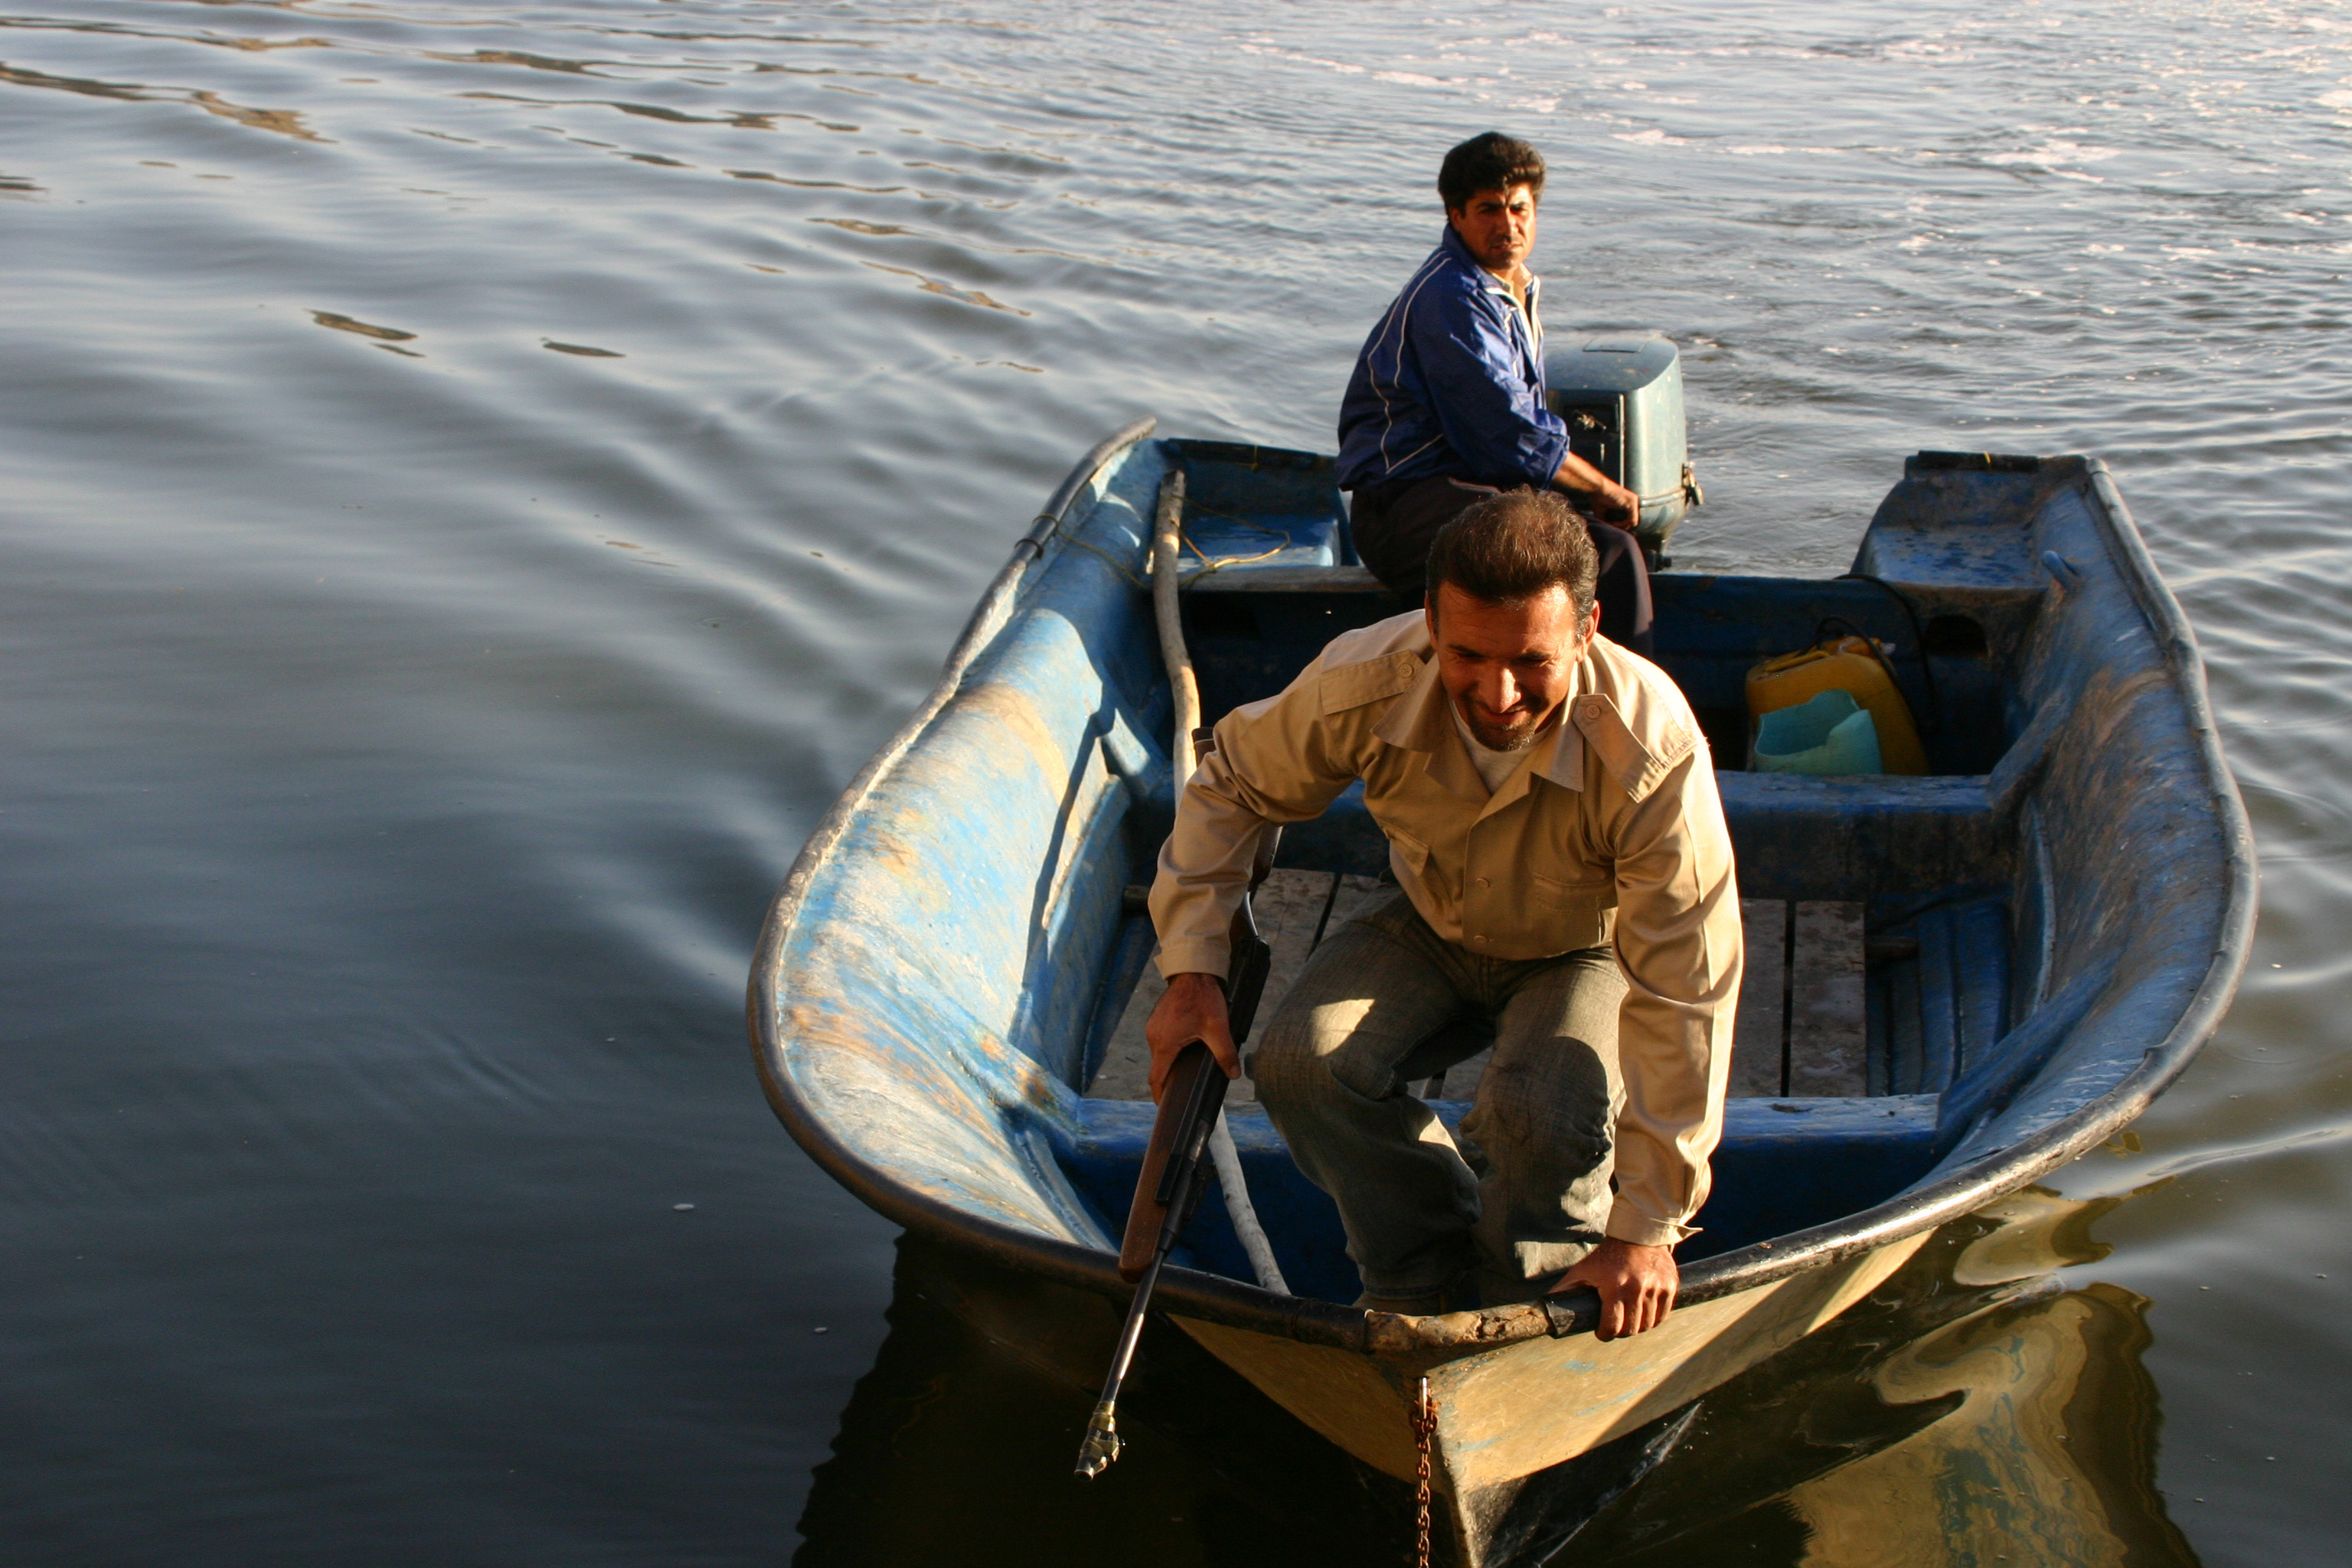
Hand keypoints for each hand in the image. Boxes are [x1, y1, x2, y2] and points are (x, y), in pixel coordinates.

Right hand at [1144, 972, 1237, 1102]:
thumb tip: (1233, 1074)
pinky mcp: (1157, 1018)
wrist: (1192, 971)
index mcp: (1164, 1044)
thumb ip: (1225, 1053)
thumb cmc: (1202, 998)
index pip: (1156, 1078)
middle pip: (1159, 1065)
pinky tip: (1186, 1045)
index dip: (1159, 1094)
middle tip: (1183, 1087)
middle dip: (1169, 1077)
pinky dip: (1170, 1047)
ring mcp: (1153, 1026)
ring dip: (1171, 1060)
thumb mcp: (1217, 1028)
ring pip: (1160, 1052)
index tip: (1163, 1105)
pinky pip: (1161, 1039)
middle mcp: (1153, 1036)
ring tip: (1187, 1066)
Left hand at [1551, 1239, 1677, 1340]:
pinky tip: (1643, 1315)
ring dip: (1637, 1327)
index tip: (1602, 1332)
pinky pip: (1663, 1316)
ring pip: (1648, 1325)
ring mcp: (1656, 1287)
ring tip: (1629, 1320)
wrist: (1638, 1235)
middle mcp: (1637, 1288)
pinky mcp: (1670, 1286)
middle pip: (1631, 1329)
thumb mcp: (1584, 1269)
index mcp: (1614, 1285)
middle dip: (1621, 1332)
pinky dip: (1653, 1320)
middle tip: (1615, 1326)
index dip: (1605, 1334)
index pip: (1612, 1325)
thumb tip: (1544, 1306)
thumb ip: (1566, 1288)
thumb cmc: (1607, 1256)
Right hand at [1589, 479, 1639, 530]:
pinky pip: (1632, 519)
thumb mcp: (1603, 513)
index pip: (1630, 518)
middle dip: (1623, 527)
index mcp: (1628, 502)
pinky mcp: (1632, 503)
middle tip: (1613, 529)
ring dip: (1621, 527)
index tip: (1613, 529)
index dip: (1622, 526)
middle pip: (1633, 521)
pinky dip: (1622, 524)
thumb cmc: (1598, 498)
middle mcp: (1633, 501)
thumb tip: (1611, 533)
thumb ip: (1609, 522)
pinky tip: (1613, 523)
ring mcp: (1634, 501)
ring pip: (1633, 522)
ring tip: (1611, 525)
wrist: (1597, 488)